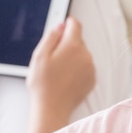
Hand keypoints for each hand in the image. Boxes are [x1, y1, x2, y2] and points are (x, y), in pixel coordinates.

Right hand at [26, 17, 95, 132]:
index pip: (75, 24)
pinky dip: (77, 69)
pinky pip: (85, 67)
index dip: (67, 24)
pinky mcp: (92, 80)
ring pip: (82, 54)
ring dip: (72, 57)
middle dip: (66, 44)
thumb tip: (61, 25)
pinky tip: (65, 79)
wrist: (52, 109)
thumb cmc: (42, 84)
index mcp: (72, 46)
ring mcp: (91, 68)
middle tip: (52, 58)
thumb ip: (51, 36)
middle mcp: (86, 55)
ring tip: (58, 71)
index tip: (61, 29)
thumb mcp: (39, 56)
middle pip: (78, 40)